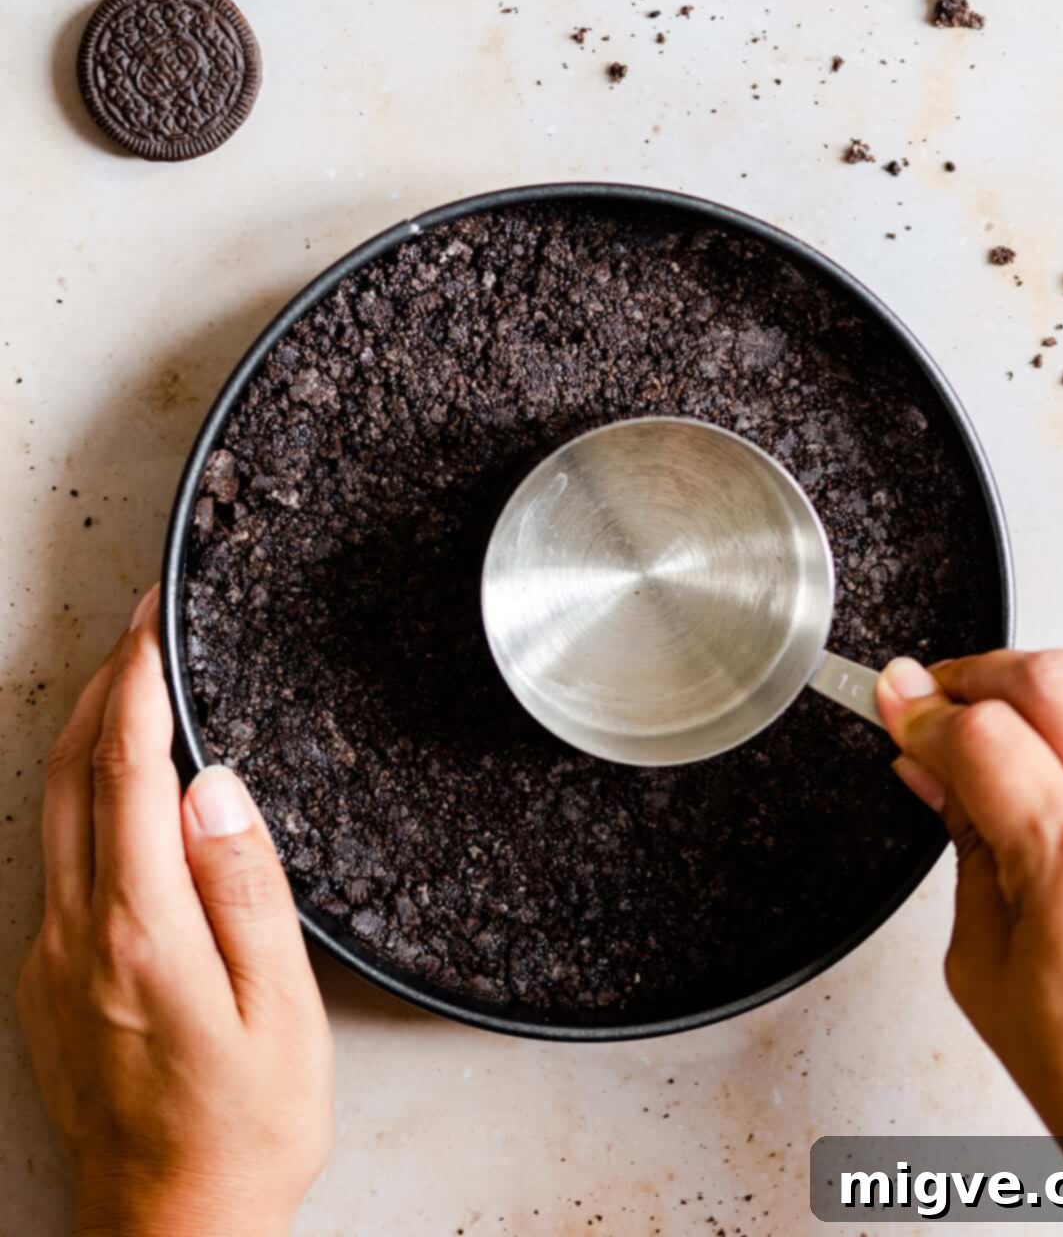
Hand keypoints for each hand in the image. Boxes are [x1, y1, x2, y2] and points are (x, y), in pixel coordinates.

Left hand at [18, 588, 333, 1236]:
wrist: (171, 1233)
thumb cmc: (244, 1129)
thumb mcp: (279, 1009)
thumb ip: (244, 887)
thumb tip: (215, 785)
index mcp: (138, 928)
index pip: (129, 770)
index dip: (138, 682)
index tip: (151, 622)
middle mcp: (76, 935)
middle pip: (73, 775)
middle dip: (102, 688)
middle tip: (139, 630)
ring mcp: (51, 961)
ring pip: (52, 813)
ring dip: (87, 737)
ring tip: (129, 685)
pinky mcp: (47, 986)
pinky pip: (54, 860)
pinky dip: (82, 798)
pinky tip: (118, 791)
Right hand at [878, 648, 1062, 1154]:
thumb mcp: (981, 959)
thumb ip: (959, 836)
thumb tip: (924, 757)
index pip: (979, 730)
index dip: (919, 710)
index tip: (894, 703)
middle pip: (1048, 676)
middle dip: (974, 676)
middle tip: (939, 704)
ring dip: (1048, 687)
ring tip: (1012, 723)